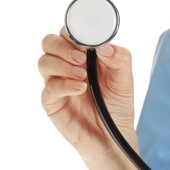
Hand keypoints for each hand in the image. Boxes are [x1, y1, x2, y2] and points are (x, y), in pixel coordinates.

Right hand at [38, 27, 134, 166]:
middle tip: (82, 59)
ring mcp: (58, 84)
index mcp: (84, 56)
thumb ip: (119, 59)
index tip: (88, 42)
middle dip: (63, 46)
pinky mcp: (52, 103)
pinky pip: (48, 89)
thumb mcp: (125, 80)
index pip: (69, 33)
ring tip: (83, 76)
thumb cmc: (117, 106)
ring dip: (62, 64)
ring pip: (44, 62)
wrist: (113, 136)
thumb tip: (104, 46)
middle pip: (49, 43)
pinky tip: (80, 89)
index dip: (75, 33)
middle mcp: (67, 66)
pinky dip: (63, 85)